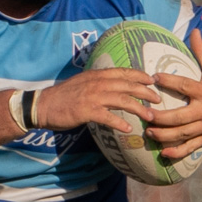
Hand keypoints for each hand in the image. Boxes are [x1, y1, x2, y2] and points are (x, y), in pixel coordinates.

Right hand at [35, 68, 159, 135]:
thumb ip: (99, 83)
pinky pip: (107, 116)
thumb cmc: (64, 96)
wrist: (43, 105)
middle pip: (128, 85)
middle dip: (146, 92)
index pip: (124, 72)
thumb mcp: (83, 83)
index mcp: (97, 75)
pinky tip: (128, 129)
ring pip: (122, 100)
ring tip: (150, 116)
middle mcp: (97, 83)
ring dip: (138, 108)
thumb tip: (115, 88)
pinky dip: (119, 122)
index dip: (140, 75)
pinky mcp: (86, 111)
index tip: (153, 80)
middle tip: (158, 100)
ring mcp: (92, 96)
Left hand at [144, 30, 201, 158]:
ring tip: (148, 132)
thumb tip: (194, 29)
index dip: (169, 81)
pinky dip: (178, 152)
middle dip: (161, 117)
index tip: (154, 76)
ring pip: (183, 134)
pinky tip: (163, 153)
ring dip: (164, 135)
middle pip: (180, 117)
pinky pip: (192, 147)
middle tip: (144, 114)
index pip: (185, 86)